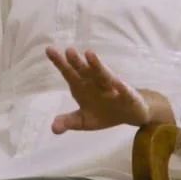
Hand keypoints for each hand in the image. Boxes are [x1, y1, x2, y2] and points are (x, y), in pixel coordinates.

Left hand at [46, 47, 169, 132]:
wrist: (132, 114)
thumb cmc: (105, 112)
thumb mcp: (84, 121)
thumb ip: (68, 121)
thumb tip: (53, 129)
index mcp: (82, 86)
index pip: (69, 73)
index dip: (60, 62)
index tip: (49, 50)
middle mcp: (95, 82)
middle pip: (84, 70)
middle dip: (77, 61)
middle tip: (69, 51)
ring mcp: (112, 88)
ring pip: (103, 75)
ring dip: (97, 65)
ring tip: (90, 54)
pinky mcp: (128, 95)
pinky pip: (124, 90)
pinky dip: (120, 86)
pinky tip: (117, 81)